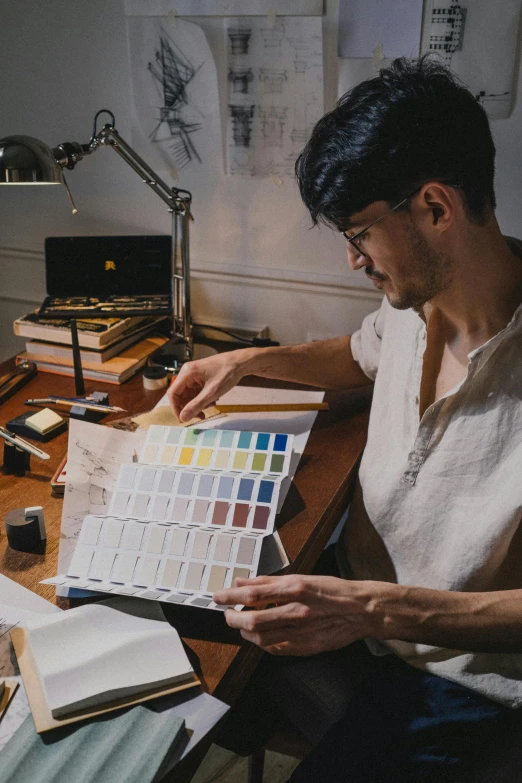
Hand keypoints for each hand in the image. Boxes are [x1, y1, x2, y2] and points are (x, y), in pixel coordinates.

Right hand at [167, 349, 253, 422]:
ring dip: (197, 403)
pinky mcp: (199, 377)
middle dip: (189, 407)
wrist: (240, 363)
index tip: (183, 419)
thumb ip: (196, 405)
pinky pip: (195, 391)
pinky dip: (202, 398)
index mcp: (187, 373)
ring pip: (189, 395)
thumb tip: (183, 417)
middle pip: (180, 395)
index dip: (176, 408)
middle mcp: (187, 373)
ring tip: (211, 405)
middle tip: (200, 415)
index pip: (172, 393)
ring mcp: (193, 375)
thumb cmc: (227, 372)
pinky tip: (213, 400)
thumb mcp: (212, 392)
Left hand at [213, 574, 386, 655]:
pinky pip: (276, 649)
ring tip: (243, 624)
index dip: (231, 596)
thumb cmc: (331, 590)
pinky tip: (261, 636)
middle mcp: (297, 611)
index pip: (254, 594)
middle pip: (254, 621)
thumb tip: (242, 581)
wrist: (361, 610)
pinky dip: (262, 643)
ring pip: (262, 638)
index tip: (217, 597)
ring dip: (246, 632)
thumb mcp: (302, 577)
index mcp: (296, 588)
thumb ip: (270, 581)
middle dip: (234, 618)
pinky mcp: (307, 648)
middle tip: (227, 613)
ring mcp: (302, 632)